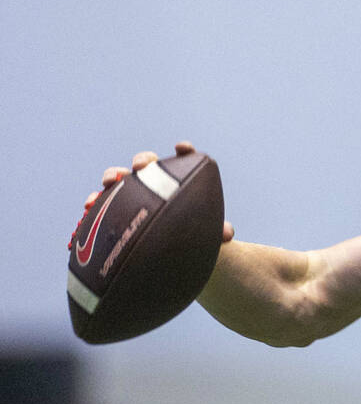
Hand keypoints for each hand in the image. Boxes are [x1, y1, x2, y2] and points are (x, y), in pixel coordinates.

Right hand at [70, 141, 233, 248]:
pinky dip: (94, 201)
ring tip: (109, 182)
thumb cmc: (192, 237)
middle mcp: (154, 183)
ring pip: (121, 177)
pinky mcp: (114, 208)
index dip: (184, 152)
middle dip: (143, 160)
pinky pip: (101, 202)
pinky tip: (89, 206)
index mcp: (180, 183)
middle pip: (147, 163)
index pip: (184, 161)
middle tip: (141, 165)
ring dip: (113, 174)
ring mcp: (132, 194)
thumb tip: (228, 234)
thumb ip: (216, 232)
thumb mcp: (205, 236)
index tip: (183, 148)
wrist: (172, 255)